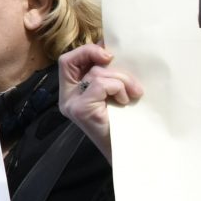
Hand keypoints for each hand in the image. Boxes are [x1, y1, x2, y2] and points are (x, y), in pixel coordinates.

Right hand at [58, 44, 140, 160]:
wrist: (128, 152)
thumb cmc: (124, 123)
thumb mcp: (113, 92)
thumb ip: (107, 74)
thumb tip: (110, 48)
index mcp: (72, 91)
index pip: (68, 61)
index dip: (86, 51)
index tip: (108, 53)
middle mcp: (67, 97)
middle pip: (70, 60)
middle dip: (95, 55)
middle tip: (115, 60)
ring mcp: (71, 104)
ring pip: (95, 73)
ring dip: (120, 79)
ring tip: (133, 93)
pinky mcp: (81, 110)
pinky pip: (100, 84)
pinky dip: (118, 88)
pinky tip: (125, 101)